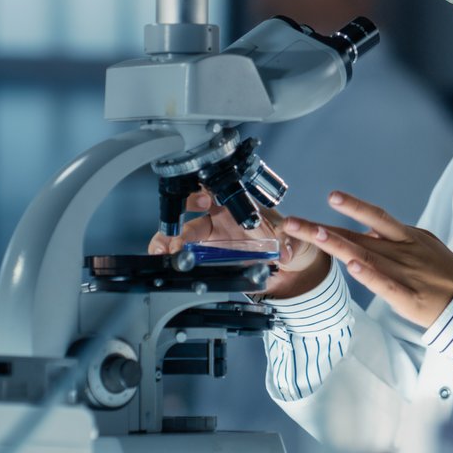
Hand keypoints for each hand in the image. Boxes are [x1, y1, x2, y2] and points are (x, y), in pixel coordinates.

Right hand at [147, 190, 329, 299]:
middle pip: (190, 212)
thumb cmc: (287, 239)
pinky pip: (183, 250)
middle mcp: (219, 217)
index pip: (216, 191)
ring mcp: (210, 235)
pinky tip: (162, 259)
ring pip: (181, 231)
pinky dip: (170, 254)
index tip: (204, 203)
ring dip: (167, 239)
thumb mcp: (292, 238)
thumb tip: (286, 251)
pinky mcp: (206, 253)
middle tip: (176, 238)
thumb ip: (289, 244)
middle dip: (179, 221)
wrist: (289, 260)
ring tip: (160, 251)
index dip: (206, 194)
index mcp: (237, 205)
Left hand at [280, 192, 452, 328]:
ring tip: (314, 234)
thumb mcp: (423, 245)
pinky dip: (370, 275)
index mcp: (406, 237)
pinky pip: (386, 284)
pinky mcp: (409, 297)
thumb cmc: (446, 274)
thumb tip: (368, 230)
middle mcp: (402, 250)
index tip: (329, 197)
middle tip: (292, 222)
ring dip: (339, 245)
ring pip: (367, 255)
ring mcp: (405, 272)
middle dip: (322, 229)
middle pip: (356, 235)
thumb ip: (394, 238)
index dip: (350, 207)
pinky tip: (353, 267)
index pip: (373, 218)